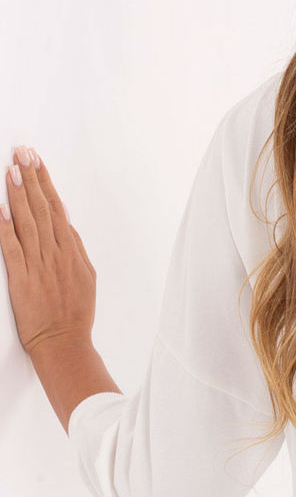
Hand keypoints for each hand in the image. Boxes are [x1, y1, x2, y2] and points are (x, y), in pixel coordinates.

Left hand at [0, 146, 96, 355]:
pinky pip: (12, 249)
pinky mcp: (22, 280)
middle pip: (41, 208)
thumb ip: (76, 248)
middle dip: (30, 178)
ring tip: (11, 170)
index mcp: (71, 251)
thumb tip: (66, 223)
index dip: (45, 182)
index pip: (56, 208)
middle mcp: (55, 253)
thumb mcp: (87, 277)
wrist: (64, 344)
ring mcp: (39, 265)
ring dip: (18, 194)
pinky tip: (0, 209)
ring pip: (27, 222)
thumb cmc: (74, 314)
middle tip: (21, 153)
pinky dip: (5, 228)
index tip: (36, 160)